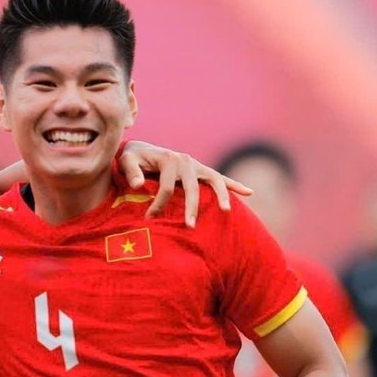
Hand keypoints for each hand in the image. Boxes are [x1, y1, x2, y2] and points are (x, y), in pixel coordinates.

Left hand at [118, 141, 252, 225]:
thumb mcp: (127, 160)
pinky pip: (220, 178)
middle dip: (191, 207)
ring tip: (225, 211)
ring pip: (214, 180)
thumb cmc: (133, 158)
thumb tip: (138, 185)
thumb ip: (130, 171)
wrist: (143, 150)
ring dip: (221, 196)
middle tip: (190, 226)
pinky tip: (249, 192)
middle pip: (192, 187)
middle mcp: (186, 161)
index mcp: (169, 159)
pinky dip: (234, 185)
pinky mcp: (202, 170)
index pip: (167, 187)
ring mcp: (196, 166)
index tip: (150, 218)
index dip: (158, 204)